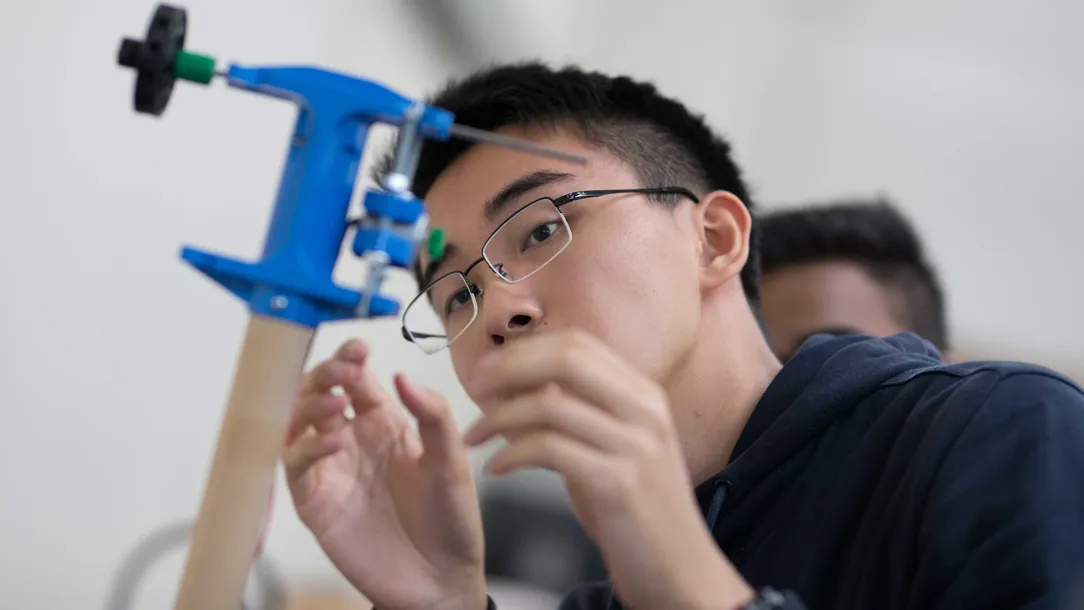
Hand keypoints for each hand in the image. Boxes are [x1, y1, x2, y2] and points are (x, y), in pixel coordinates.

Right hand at [284, 339, 485, 609]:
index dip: (350, 358)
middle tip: (340, 371)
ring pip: (299, 424)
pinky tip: (331, 443)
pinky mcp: (316, 502)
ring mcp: (331, 470)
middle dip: (324, 375)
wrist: (441, 580)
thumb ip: (433, 415)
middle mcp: (352, 441)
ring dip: (310, 407)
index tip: (357, 348)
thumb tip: (402, 374)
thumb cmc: (450, 519)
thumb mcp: (452, 461)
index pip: (356, 379)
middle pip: (320, 393)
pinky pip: (296, 467)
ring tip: (335, 405)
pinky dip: (306, 449)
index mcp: (384, 424)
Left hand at [463, 330, 753, 609]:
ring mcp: (636, 446)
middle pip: (566, 358)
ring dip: (498, 417)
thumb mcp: (616, 449)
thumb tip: (521, 384)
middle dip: (509, 368)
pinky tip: (498, 469)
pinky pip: (549, 449)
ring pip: (550, 403)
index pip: (578, 343)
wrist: (682, 572)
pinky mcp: (619, 484)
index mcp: (644, 395)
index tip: (488, 368)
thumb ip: (580, 413)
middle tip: (474, 388)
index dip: (525, 349)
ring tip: (474, 436)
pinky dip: (512, 454)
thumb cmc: (637, 513)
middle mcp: (646, 411)